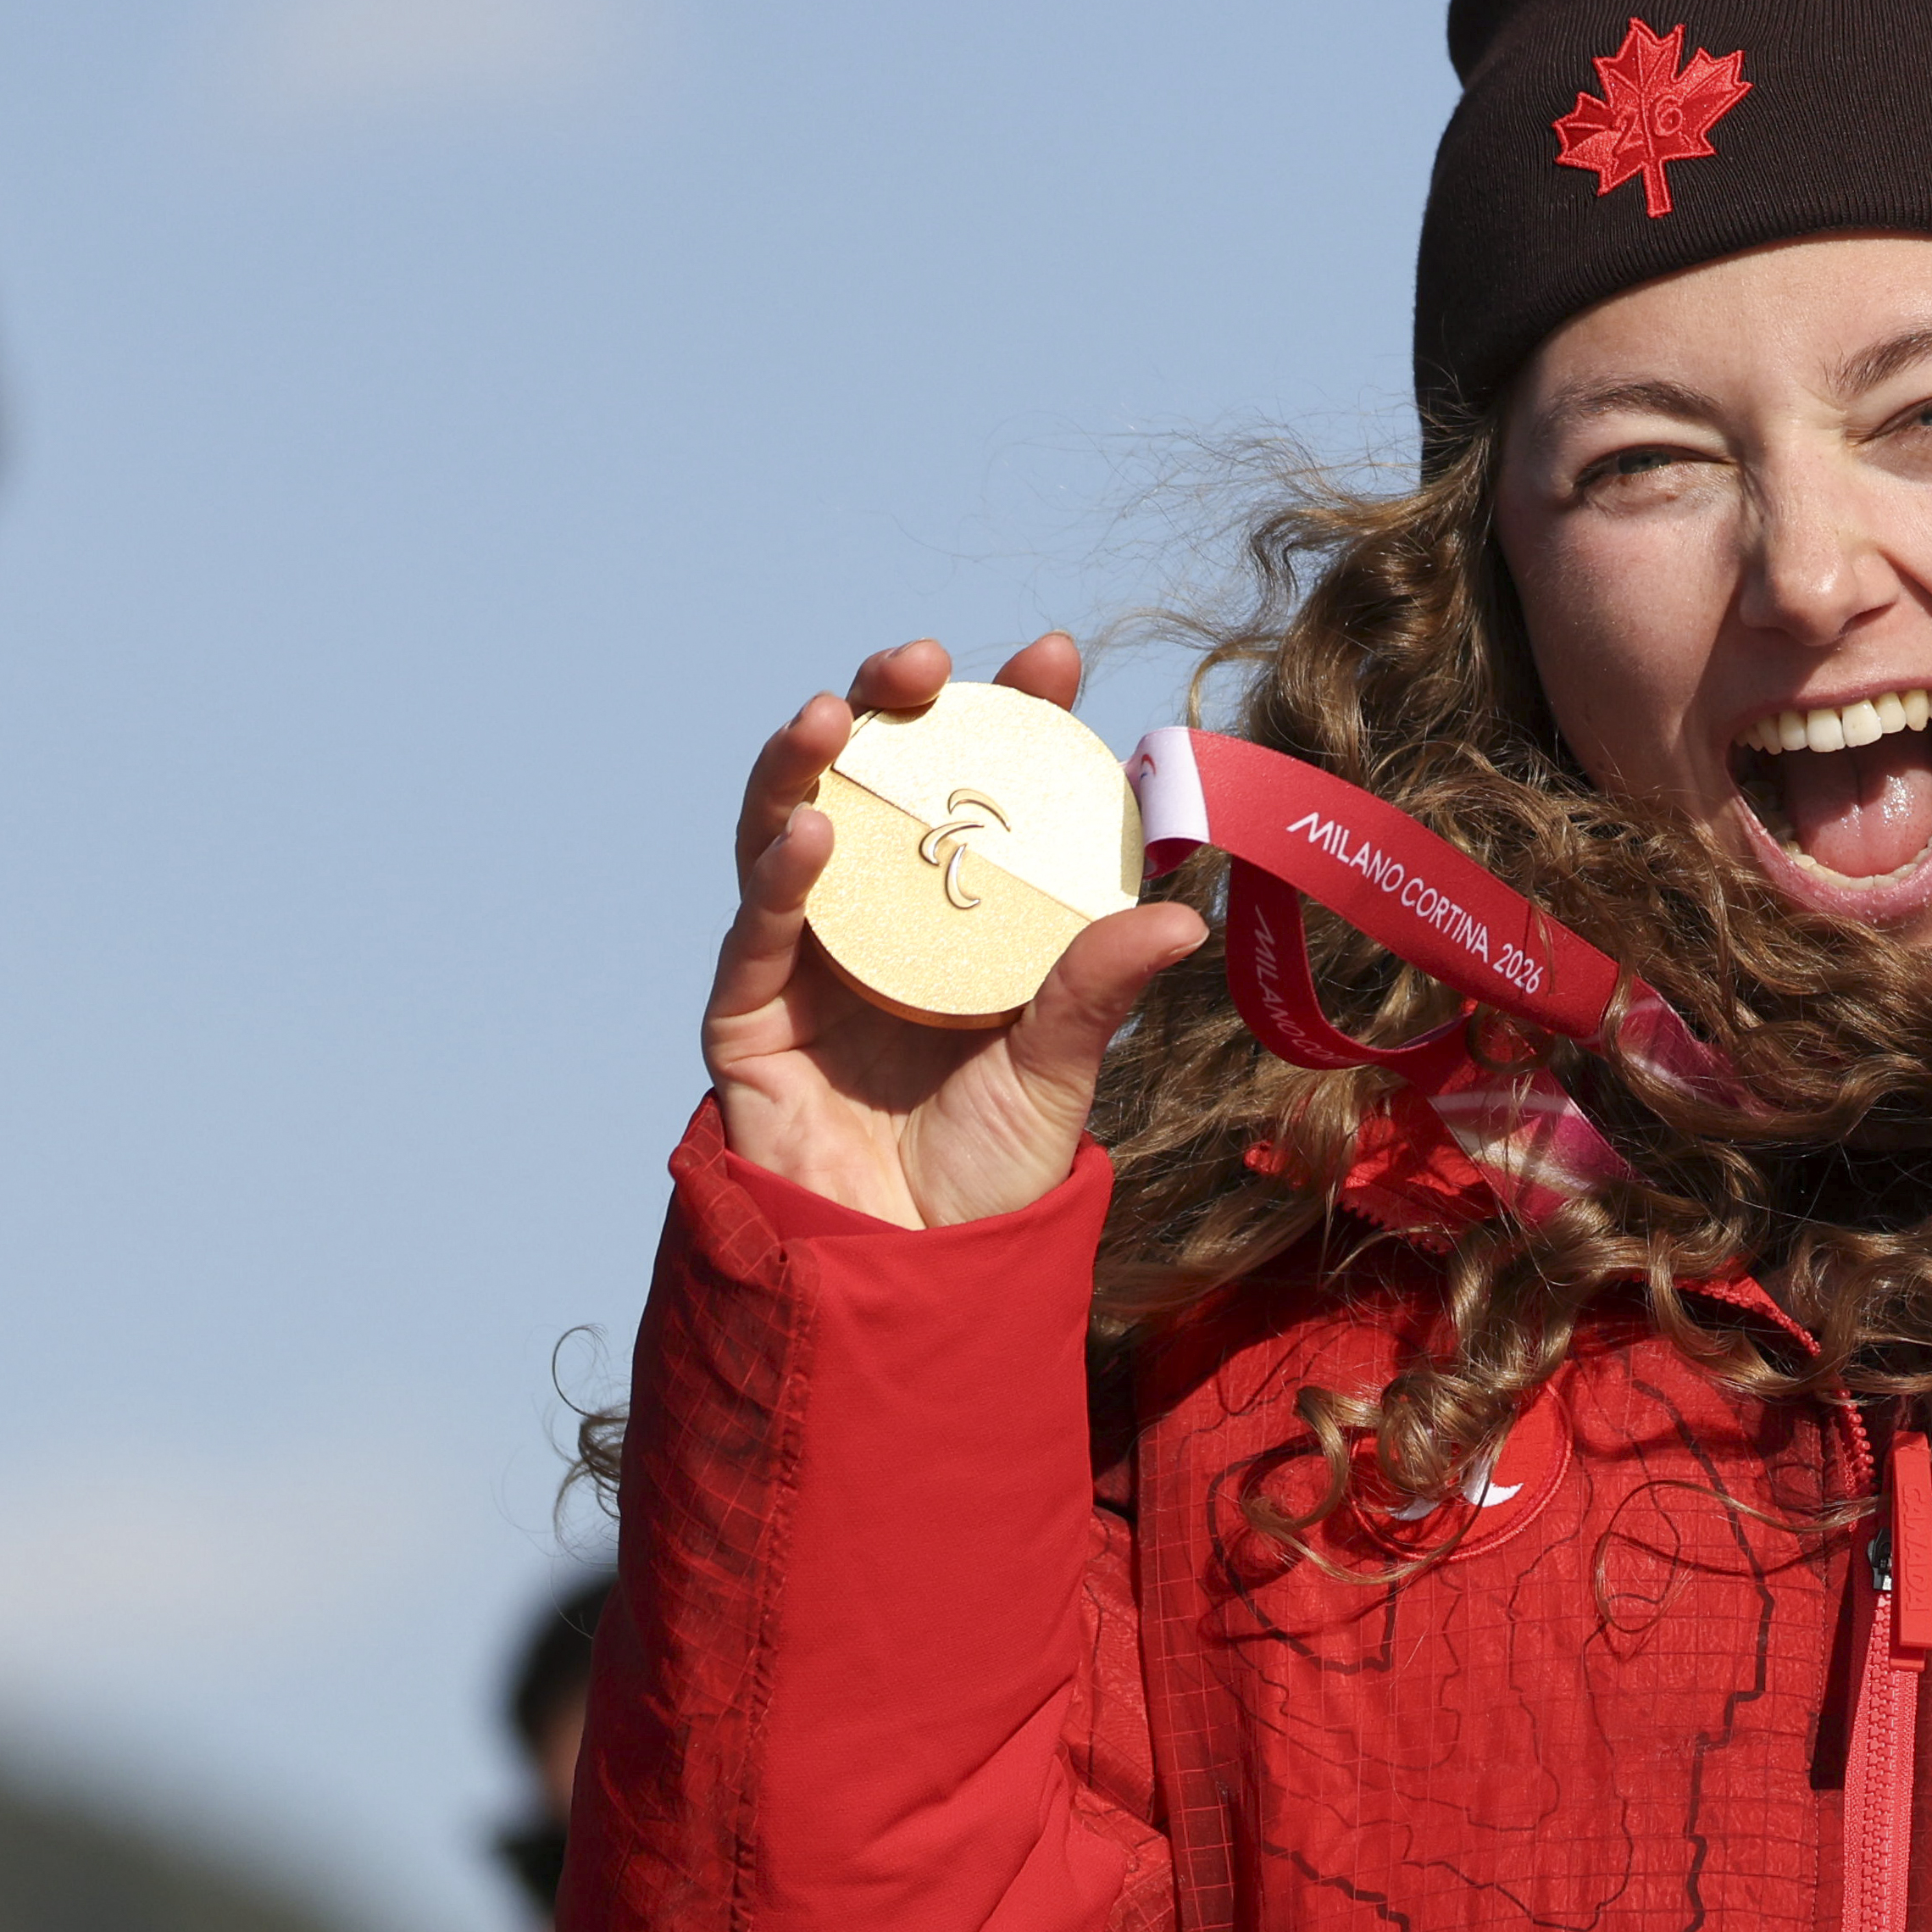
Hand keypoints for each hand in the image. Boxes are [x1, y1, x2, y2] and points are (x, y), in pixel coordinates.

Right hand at [705, 634, 1211, 1228]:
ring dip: (805, 766)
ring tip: (837, 713)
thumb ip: (1098, 990)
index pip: (980, 794)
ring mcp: (804, 963)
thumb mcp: (1059, 1069)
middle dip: (886, 708)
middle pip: (872, 786)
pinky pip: (756, 936)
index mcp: (958, 918)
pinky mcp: (748, 1020)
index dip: (1007, 719)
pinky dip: (776, 881)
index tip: (1049, 656)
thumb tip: (1183, 912)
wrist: (921, 1275)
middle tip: (921, 661)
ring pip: (787, 832)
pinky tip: (807, 834)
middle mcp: (877, 923)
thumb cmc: (990, 1168)